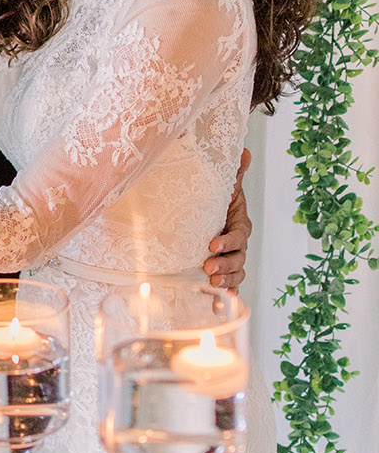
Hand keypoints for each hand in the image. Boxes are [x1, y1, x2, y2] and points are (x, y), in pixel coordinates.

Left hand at [203, 147, 251, 289]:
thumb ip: (235, 172)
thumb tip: (244, 151)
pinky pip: (229, 285)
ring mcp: (231, 259)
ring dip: (226, 280)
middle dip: (225, 264)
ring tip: (211, 282)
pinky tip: (218, 302)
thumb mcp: (225, 186)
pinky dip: (225, 294)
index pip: (239, 235)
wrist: (207, 214)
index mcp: (239, 224)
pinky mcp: (222, 270)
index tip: (212, 244)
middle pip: (239, 258)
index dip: (228, 241)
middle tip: (208, 267)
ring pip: (236, 273)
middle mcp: (238, 244)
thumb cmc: (217, 201)